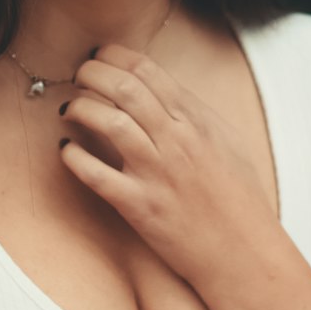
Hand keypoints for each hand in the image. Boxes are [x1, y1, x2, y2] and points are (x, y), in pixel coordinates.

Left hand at [58, 43, 276, 290]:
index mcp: (196, 121)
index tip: (99, 56)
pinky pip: (97, 175)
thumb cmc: (240, 199)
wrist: (245, 253)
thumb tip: (163, 91)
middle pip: (124, 88)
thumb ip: (196, 114)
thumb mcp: (228, 142)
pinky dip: (74, 157)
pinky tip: (65, 149)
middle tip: (78, 75)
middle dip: (92, 73)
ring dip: (81, 107)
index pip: (148, 71)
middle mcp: (176, 141)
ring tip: (70, 108)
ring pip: (109, 122)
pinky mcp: (140, 207)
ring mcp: (157, 173)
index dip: (115, 57)